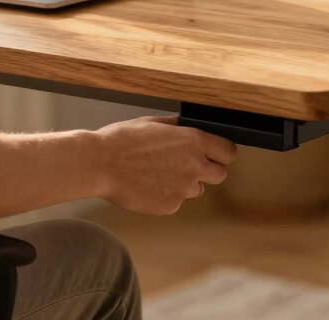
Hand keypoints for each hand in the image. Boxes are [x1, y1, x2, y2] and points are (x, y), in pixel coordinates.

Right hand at [93, 116, 236, 214]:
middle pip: (220, 174)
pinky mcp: (170, 206)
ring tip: (158, 173)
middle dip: (208, 170)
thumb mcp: (154, 123)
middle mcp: (195, 166)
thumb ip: (178, 127)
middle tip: (188, 165)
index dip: (222, 152)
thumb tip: (188, 127)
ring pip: (197, 189)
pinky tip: (148, 185)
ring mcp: (184, 189)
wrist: (99, 164)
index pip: (229, 152)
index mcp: (194, 142)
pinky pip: (177, 201)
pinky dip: (167, 195)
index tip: (215, 153)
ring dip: (185, 183)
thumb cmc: (122, 140)